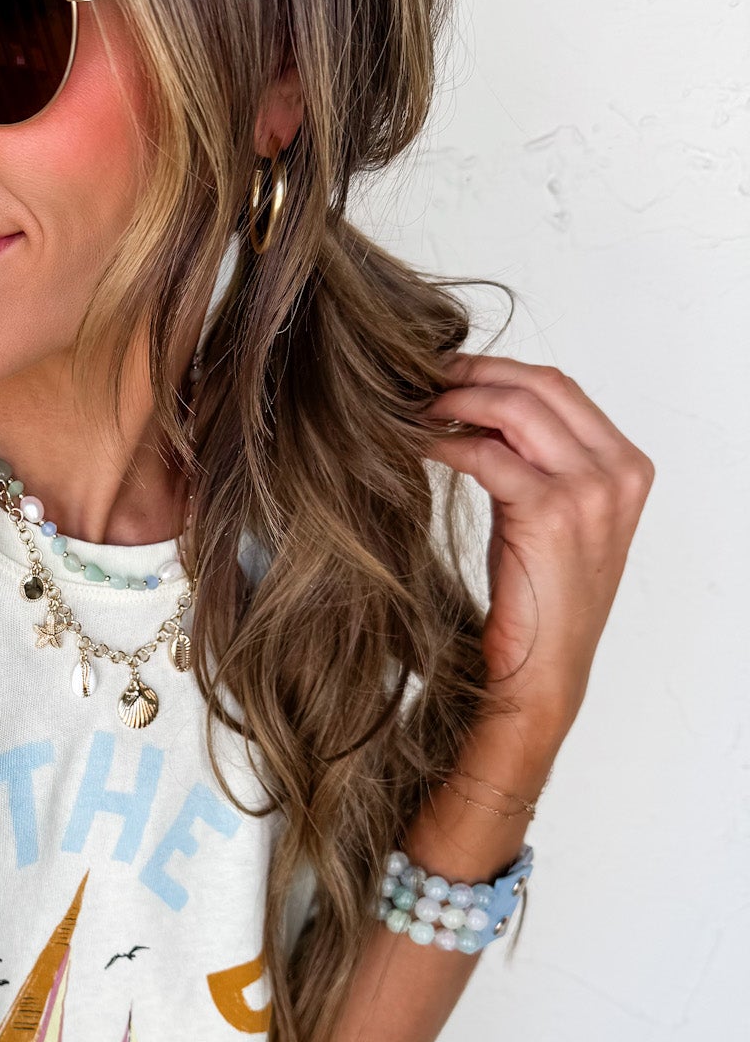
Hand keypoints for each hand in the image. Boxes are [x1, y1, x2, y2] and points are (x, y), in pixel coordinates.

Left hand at [424, 356, 653, 757]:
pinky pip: (486, 453)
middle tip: (421, 377)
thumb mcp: (548, 516)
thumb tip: (478, 408)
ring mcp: (591, 490)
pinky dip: (445, 442)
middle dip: (474, 373)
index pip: (561, 388)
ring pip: (514, 408)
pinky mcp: (551, 511)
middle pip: (540, 386)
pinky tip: (415, 445)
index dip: (499, 370)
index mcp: (627, 467)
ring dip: (455, 401)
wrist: (543, 671)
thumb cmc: (540, 599)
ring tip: (413, 408)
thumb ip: (534, 461)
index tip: (450, 371)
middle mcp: (618, 472)